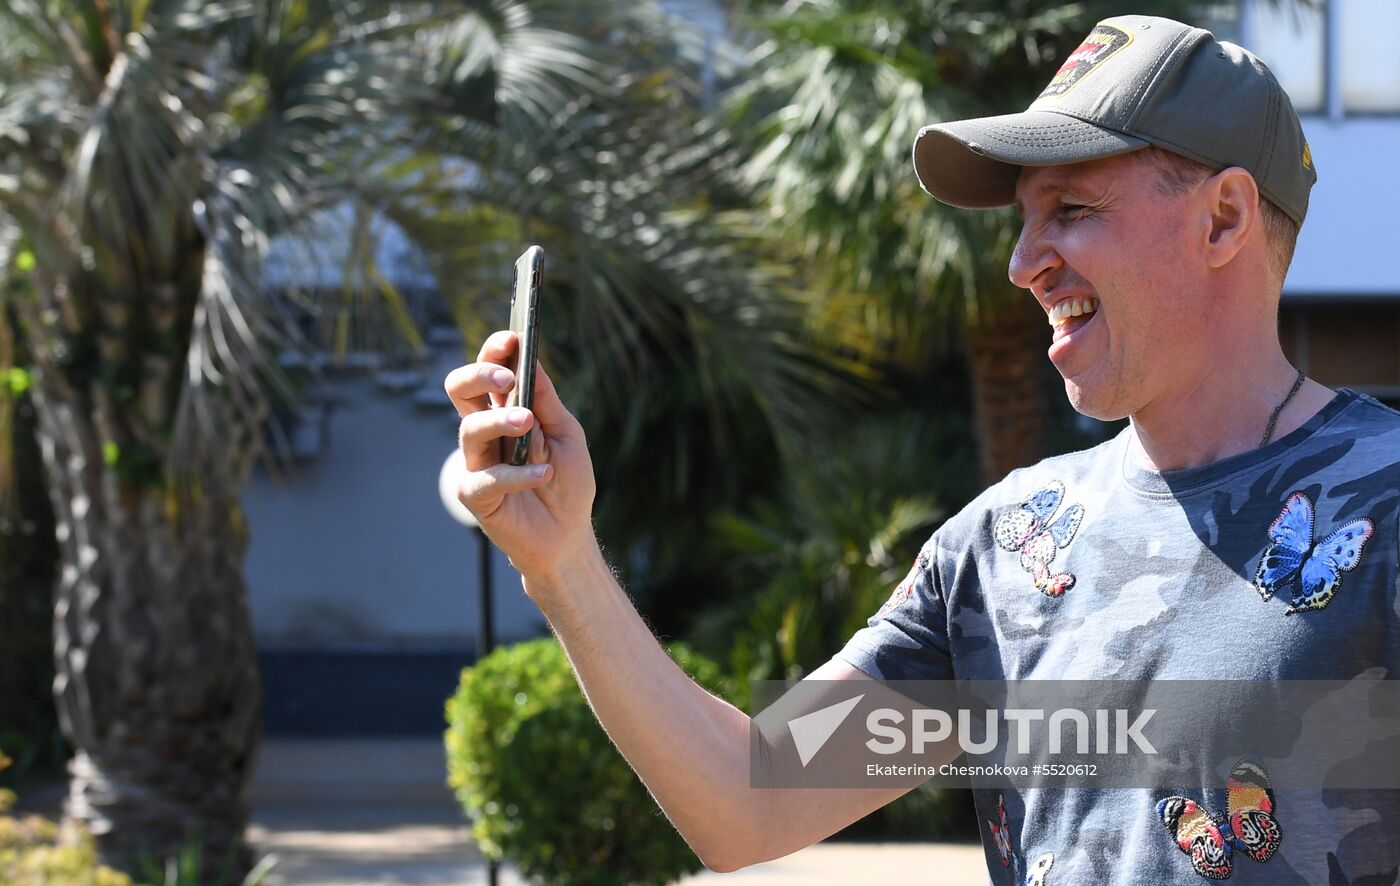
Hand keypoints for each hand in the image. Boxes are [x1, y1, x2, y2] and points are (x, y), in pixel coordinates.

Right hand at [444, 331, 598, 590]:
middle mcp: (484, 431)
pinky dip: (518, 473)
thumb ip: (547, 401)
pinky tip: (543, 473)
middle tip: (508, 376)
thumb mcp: (567, 434)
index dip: (494, 351)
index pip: (489, 372)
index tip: (512, 337)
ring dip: (501, 420)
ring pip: (470, 428)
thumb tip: (532, 359)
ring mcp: (476, 461)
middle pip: (459, 388)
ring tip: (529, 423)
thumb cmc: (568, 482)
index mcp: (504, 410)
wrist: (568, 536)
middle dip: (479, 373)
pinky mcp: (475, 494)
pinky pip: (486, 477)